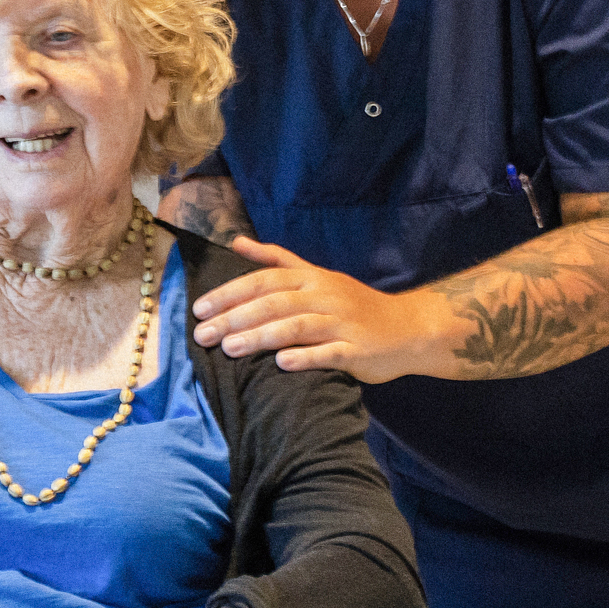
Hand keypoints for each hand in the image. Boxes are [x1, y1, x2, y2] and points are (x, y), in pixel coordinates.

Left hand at [188, 235, 452, 382]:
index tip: (199, 309)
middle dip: (235, 318)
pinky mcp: (358, 350)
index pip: (264, 280)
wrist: (409, 328)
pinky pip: (329, 354)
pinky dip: (305, 358)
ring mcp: (343, 323)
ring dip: (261, 337)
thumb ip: (277, 260)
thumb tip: (236, 242)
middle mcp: (325, 296)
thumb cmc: (354, 305)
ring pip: (296, 327)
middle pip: (274, 303)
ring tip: (230, 349)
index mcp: (312, 278)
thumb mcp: (317, 275)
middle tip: (203, 335)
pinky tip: (281, 365)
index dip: (230, 293)